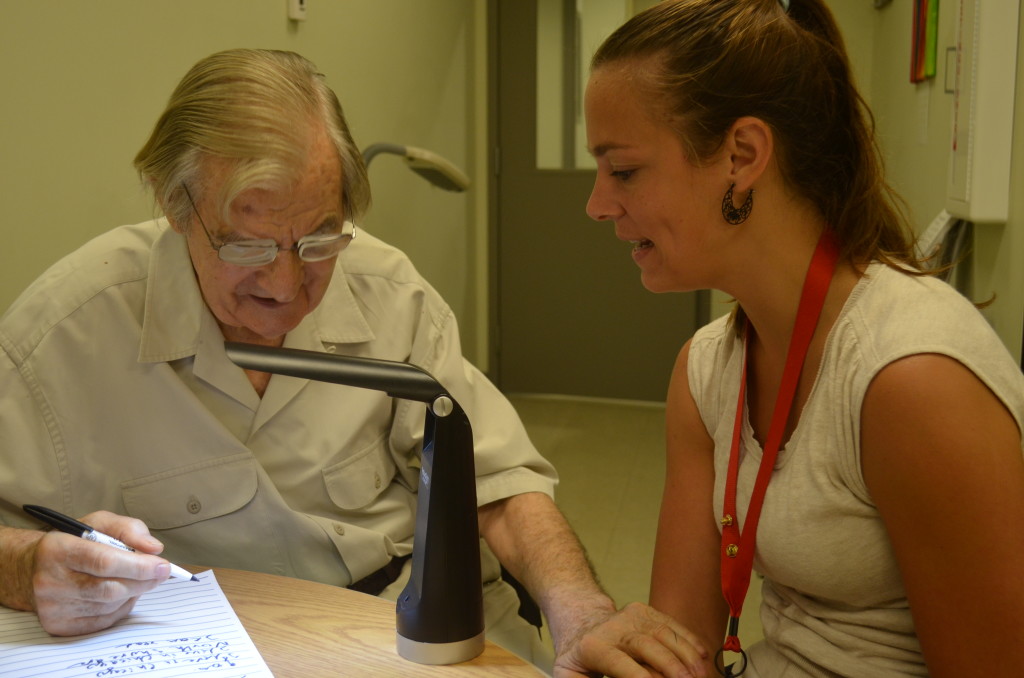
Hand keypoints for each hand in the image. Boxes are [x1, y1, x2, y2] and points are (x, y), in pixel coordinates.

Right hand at [24, 511, 171, 635]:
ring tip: (136, 579)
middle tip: (161, 573)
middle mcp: (50, 581)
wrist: (31, 569)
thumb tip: (154, 549)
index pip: (104, 562)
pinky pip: (103, 621)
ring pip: (110, 606)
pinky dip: (121, 607)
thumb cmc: (73, 543)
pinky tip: (122, 594)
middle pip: (110, 588)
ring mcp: (53, 607)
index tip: (163, 566)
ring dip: (133, 593)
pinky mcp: (58, 626)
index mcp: (57, 550)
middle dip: (143, 581)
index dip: (139, 566)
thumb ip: (128, 529)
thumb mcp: (97, 523)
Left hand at [553, 602, 709, 677]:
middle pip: (646, 645)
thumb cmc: (578, 659)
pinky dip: (689, 640)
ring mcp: (631, 616)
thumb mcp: (568, 674)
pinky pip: (672, 624)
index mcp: (593, 647)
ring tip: (701, 674)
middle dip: (670, 665)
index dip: (637, 675)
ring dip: (687, 655)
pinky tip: (703, 656)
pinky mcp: (645, 611)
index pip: (618, 662)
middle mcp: (614, 627)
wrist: (582, 622)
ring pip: (664, 633)